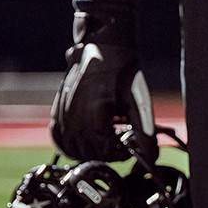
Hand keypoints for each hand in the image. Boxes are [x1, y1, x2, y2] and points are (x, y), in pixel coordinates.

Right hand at [50, 12, 156, 161]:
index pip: (106, 152)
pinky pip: (57, 138)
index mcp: (95, 117)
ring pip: (72, 150)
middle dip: (107, 153)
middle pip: (90, 154)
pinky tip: (85, 139)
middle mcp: (75, 119)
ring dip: (90, 151)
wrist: (102, 50)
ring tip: (104, 141)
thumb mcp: (139, 104)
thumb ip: (145, 133)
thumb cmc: (123, 75)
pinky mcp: (57, 110)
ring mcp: (63, 115)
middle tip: (119, 143)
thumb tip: (151, 157)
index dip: (120, 154)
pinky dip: (70, 144)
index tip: (128, 147)